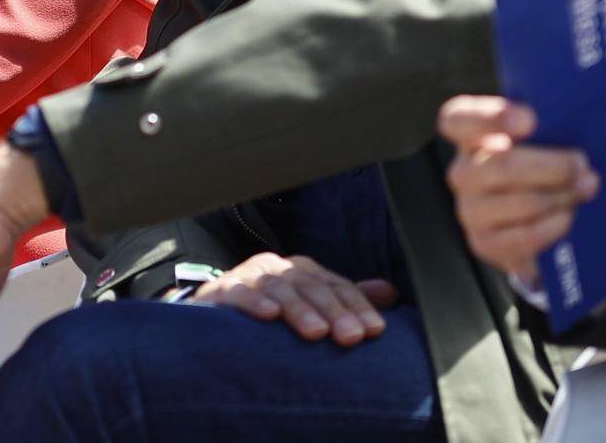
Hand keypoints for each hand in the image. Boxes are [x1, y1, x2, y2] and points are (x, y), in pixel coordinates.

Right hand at [188, 253, 395, 344]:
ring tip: (316, 332)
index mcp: (303, 271)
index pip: (336, 285)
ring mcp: (250, 276)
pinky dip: (254, 302)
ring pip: (280, 288)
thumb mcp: (310, 309)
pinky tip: (269, 316)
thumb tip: (390, 292)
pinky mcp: (222, 291)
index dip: (357, 306)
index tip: (374, 330)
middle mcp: (278, 268)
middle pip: (312, 286)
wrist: (214, 321)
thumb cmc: (269, 317)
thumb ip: (346, 301)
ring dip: (299, 310)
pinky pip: (240, 293)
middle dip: (334, 312)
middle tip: (351, 337)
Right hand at [438, 96, 598, 284]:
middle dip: (553, 166)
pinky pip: (526, 235)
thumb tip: (578, 121)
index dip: (490, 118)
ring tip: (587, 188)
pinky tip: (569, 216)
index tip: (531, 120)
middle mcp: (462, 173)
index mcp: (468, 136)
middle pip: (502, 166)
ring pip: (521, 202)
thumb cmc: (539, 163)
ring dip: (561, 195)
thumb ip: (547, 125)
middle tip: (583, 164)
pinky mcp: (484, 244)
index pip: (456, 120)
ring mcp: (469, 211)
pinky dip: (554, 225)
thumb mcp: (537, 137)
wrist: (534, 218)